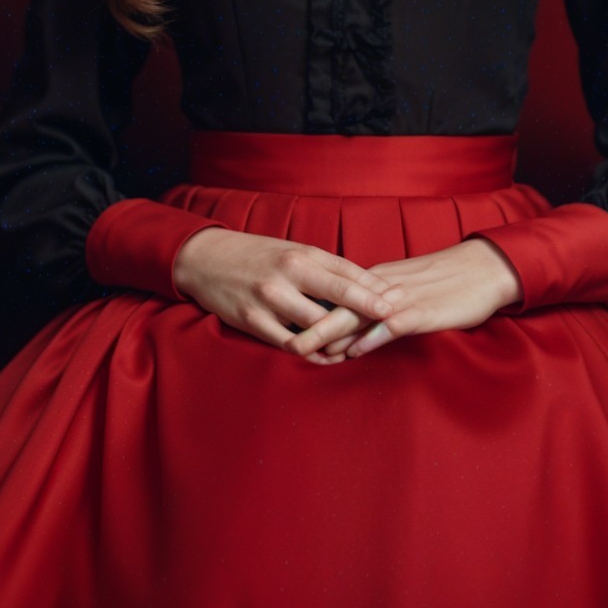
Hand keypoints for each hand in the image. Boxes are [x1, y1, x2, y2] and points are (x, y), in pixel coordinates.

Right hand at [170, 225, 396, 353]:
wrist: (207, 258)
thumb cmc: (257, 254)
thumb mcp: (292, 250)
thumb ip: (324, 268)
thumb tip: (363, 285)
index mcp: (302, 253)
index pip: (347, 271)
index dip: (375, 287)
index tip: (400, 297)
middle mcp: (288, 273)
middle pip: (338, 297)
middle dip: (367, 312)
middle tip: (393, 321)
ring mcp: (270, 298)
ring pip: (316, 326)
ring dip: (339, 340)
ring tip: (358, 348)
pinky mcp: (252, 321)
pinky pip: (290, 345)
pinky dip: (312, 354)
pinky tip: (325, 358)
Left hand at [290, 236, 522, 362]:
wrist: (483, 269)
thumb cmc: (444, 284)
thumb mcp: (405, 293)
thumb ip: (377, 309)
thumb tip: (349, 334)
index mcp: (377, 280)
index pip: (336, 298)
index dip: (310, 315)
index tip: (283, 329)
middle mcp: (384, 286)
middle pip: (338, 305)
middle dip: (309, 325)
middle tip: (282, 343)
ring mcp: (403, 298)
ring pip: (359, 315)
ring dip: (331, 333)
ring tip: (305, 349)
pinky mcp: (423, 311)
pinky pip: (392, 325)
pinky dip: (372, 337)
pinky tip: (356, 350)